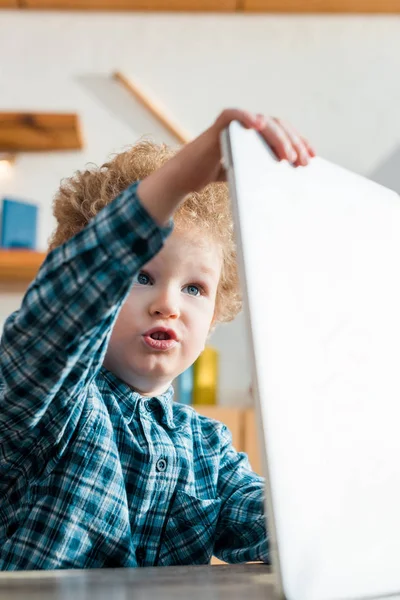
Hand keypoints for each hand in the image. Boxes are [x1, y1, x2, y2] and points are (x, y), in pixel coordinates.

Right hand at [138, 109, 314, 225]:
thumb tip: (290, 183)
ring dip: (279, 138)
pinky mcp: (219, 124)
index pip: (284, 134)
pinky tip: (259, 124)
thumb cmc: (215, 175)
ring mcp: (235, 123)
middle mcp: (248, 126)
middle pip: (278, 127)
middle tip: (303, 162)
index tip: (312, 157)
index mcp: (257, 136)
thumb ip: (264, 170)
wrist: (187, 177)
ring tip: (288, 155)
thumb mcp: (247, 173)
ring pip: (263, 122)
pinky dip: (246, 116)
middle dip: (294, 144)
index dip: (299, 143)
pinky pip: (234, 114)